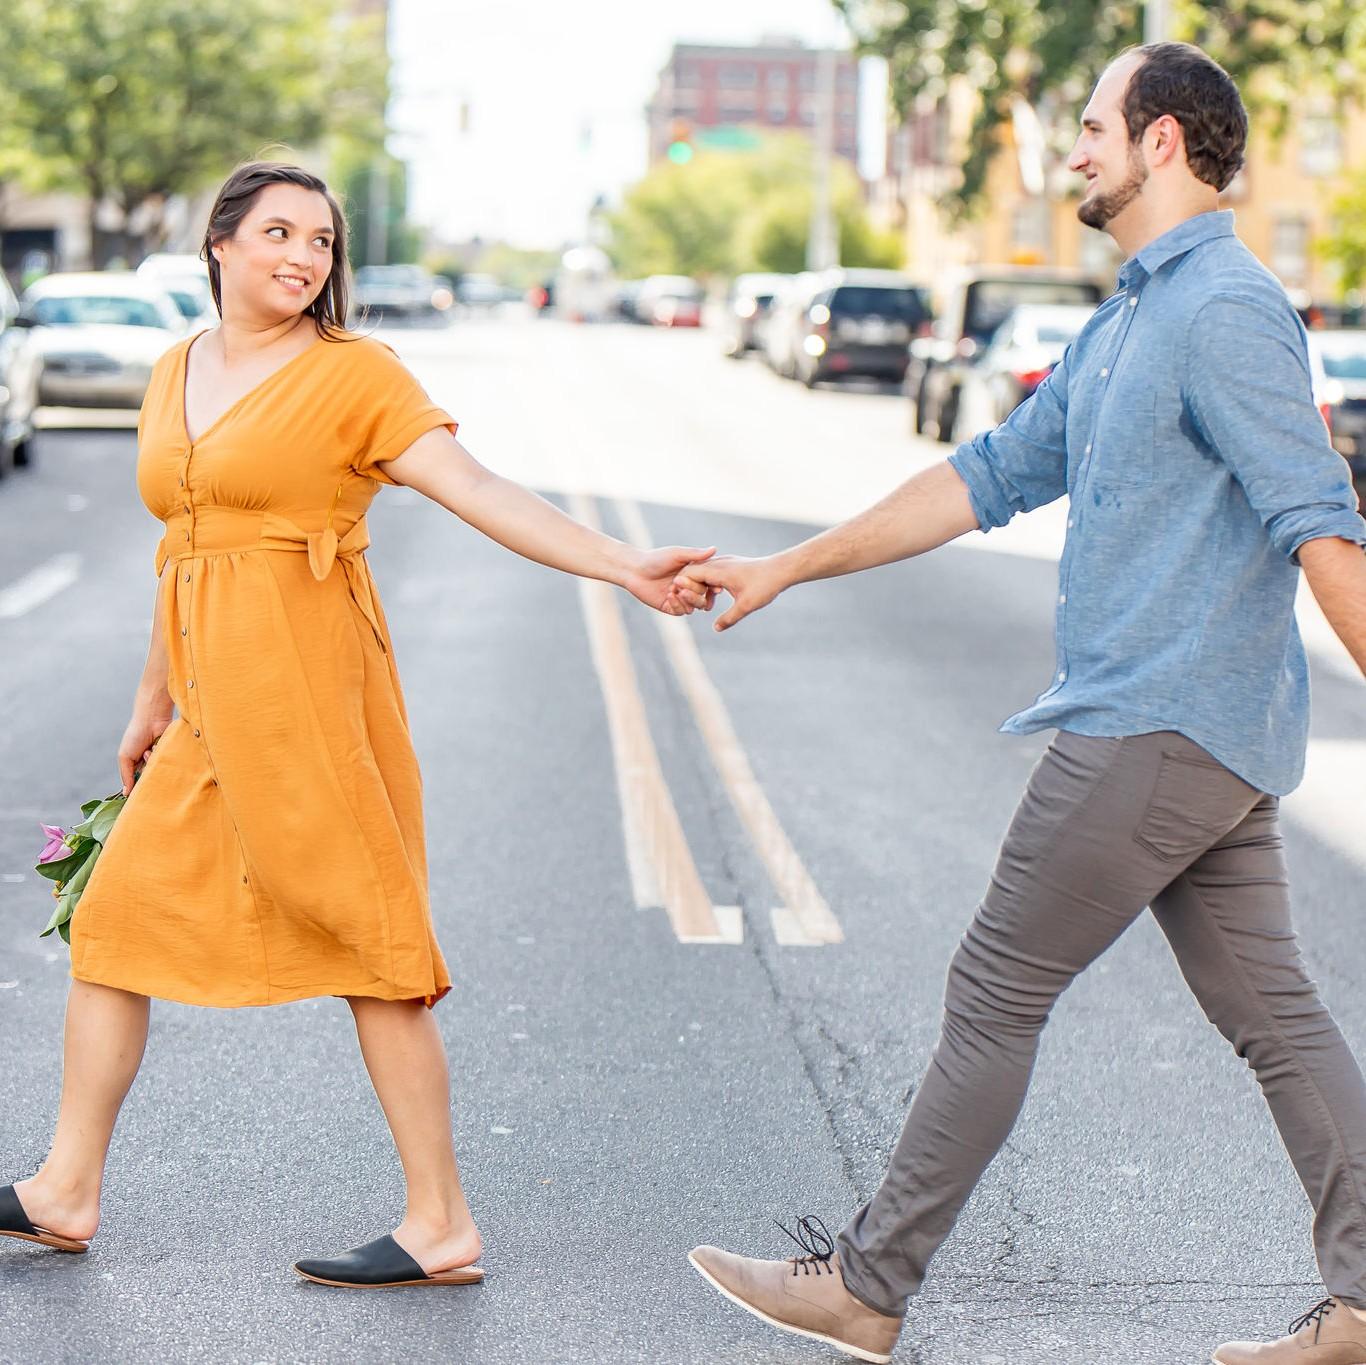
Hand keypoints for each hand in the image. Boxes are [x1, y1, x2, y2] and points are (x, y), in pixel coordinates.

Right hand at [118, 691, 173, 795]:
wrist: (151, 719)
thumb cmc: (135, 736)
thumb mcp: (125, 757)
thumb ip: (126, 775)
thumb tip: (125, 793)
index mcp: (136, 766)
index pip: (137, 782)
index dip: (138, 786)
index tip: (139, 792)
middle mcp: (149, 764)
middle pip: (150, 779)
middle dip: (147, 772)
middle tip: (144, 761)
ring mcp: (160, 760)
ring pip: (159, 772)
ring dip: (152, 762)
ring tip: (148, 750)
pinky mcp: (170, 755)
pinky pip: (168, 763)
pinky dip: (160, 756)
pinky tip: (156, 746)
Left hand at [623, 544, 716, 615]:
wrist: (635, 569)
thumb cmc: (656, 558)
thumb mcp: (677, 554)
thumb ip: (695, 554)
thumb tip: (714, 549)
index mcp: (695, 575)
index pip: (710, 584)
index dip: (713, 587)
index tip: (715, 589)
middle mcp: (689, 588)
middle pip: (703, 597)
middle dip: (695, 592)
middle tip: (682, 585)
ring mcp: (680, 598)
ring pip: (694, 606)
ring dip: (688, 600)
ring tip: (677, 591)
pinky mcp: (670, 606)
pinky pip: (681, 611)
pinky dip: (677, 604)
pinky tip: (669, 595)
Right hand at [672, 554, 788, 630]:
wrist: (781, 570)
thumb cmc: (764, 585)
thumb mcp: (746, 606)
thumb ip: (729, 618)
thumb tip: (716, 629)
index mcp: (719, 570)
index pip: (689, 573)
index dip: (681, 586)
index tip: (677, 599)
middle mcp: (720, 562)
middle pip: (693, 571)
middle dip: (687, 587)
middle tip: (684, 602)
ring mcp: (725, 562)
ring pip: (703, 571)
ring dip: (699, 585)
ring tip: (700, 603)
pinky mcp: (732, 565)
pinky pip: (713, 572)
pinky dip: (709, 583)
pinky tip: (714, 597)